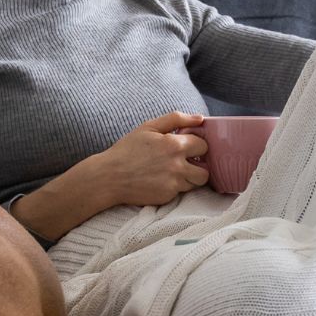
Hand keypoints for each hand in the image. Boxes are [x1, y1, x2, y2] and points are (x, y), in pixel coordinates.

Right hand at [96, 111, 211, 206]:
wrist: (109, 176)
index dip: (197, 146)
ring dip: (190, 178)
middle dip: (199, 165)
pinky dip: (176, 187)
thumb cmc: (127, 149)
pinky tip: (162, 180)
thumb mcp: (149, 127)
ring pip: (196, 183)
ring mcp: (174, 183)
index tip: (188, 148)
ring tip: (175, 172)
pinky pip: (181, 192)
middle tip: (186, 162)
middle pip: (206, 169)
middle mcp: (178, 165)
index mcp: (175, 145)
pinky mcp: (168, 196)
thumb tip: (200, 118)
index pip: (204, 146)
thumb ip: (176, 119)